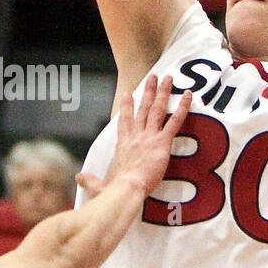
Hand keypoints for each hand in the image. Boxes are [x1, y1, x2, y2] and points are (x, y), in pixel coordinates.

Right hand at [76, 76, 192, 198]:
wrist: (124, 190)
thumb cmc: (113, 190)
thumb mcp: (98, 185)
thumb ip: (89, 180)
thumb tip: (78, 178)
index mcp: (122, 145)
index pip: (124, 121)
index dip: (127, 106)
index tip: (128, 93)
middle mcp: (135, 136)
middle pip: (143, 109)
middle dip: (148, 91)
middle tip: (153, 77)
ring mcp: (148, 137)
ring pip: (157, 109)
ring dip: (163, 92)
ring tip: (169, 78)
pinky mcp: (161, 143)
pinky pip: (175, 122)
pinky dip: (182, 108)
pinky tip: (188, 96)